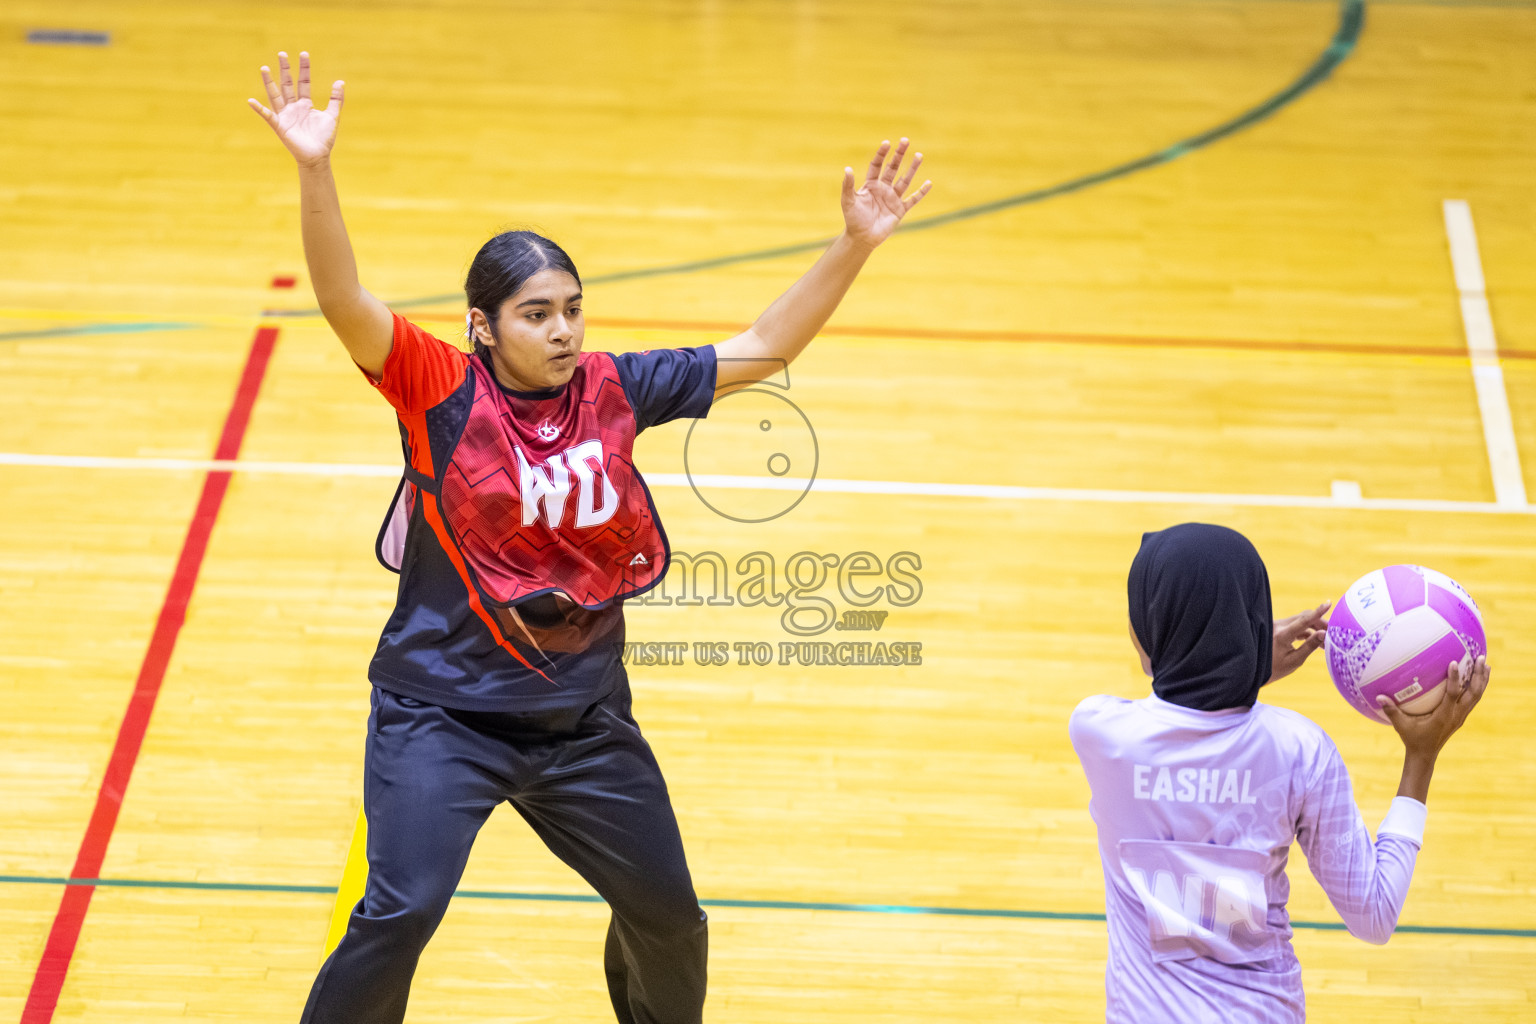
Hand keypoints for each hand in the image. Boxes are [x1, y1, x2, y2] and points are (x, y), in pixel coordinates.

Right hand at [248, 51, 343, 166]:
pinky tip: (251, 101)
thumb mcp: (332, 116)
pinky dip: (259, 109)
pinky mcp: (280, 126)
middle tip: (282, 53)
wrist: (317, 157)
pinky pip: (268, 116)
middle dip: (285, 70)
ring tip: (264, 68)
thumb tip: (340, 81)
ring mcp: (285, 115)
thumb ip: (336, 99)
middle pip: (288, 84)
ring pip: (276, 95)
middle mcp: (293, 107)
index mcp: (305, 104)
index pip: (304, 82)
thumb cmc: (324, 138)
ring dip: (269, 82)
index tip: (304, 54)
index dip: (304, 69)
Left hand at [841, 138, 932, 248]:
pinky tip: (929, 183)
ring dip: (912, 168)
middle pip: (893, 168)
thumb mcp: (848, 201)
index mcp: (871, 185)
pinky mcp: (900, 210)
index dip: (882, 154)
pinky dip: (921, 192)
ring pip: (905, 180)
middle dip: (899, 154)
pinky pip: (913, 199)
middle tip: (905, 140)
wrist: (862, 238)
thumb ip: (848, 186)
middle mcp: (883, 189)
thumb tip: (847, 169)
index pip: (877, 165)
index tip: (887, 143)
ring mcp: (893, 198)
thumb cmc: (853, 219)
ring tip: (919, 155)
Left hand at [1267, 600, 1329, 682]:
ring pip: (1301, 620)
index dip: (1318, 612)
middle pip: (1304, 617)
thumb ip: (1310, 646)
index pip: (1303, 620)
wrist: (1256, 668)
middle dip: (1321, 623)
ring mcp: (1277, 625)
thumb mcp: (1295, 660)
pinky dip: (1307, 631)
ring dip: (1315, 628)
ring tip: (1327, 642)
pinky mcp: (1278, 628)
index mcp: (1282, 635)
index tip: (1329, 603)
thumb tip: (1325, 633)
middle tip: (1335, 633)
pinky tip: (1317, 641)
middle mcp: (1278, 626)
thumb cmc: (1275, 668)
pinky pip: (1296, 625)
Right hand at [1379, 656, 1488, 759]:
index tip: (1454, 662)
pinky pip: (1473, 699)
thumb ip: (1391, 711)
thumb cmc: (1412, 738)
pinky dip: (1477, 686)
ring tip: (1484, 663)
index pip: (1453, 694)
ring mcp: (1461, 716)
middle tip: (1480, 657)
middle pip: (1473, 693)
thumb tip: (1378, 696)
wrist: (1425, 754)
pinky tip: (1477, 677)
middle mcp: (1456, 715)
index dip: (1455, 679)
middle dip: (1478, 675)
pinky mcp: (1461, 716)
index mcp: (1444, 716)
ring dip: (1482, 679)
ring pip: (1477, 695)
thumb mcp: (1400, 725)